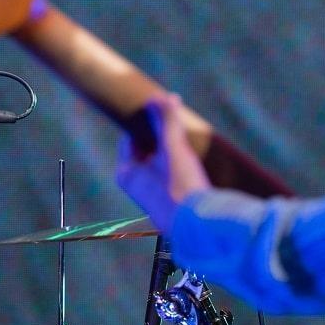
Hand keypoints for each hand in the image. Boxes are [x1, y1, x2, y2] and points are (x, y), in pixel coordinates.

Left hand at [115, 91, 212, 232]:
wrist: (198, 226)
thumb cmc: (179, 186)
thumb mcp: (172, 149)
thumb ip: (166, 122)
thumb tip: (161, 97)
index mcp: (126, 171)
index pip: (131, 136)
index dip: (144, 120)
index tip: (159, 106)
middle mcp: (135, 183)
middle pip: (145, 149)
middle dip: (160, 133)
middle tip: (176, 116)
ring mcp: (151, 193)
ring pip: (159, 162)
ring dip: (171, 148)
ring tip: (187, 135)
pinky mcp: (168, 201)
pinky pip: (170, 175)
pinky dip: (178, 163)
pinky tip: (193, 158)